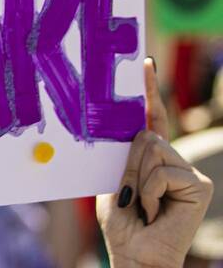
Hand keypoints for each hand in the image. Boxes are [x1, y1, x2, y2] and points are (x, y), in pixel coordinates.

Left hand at [98, 58, 212, 267]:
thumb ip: (123, 155)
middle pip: (145, 134)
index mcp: (151, 157)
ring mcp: (189, 172)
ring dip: (137, 179)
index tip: (146, 63)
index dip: (150, 90)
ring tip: (142, 205)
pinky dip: (147, 191)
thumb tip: (133, 128)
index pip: (152, 118)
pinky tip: (153, 211)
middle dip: (129, 163)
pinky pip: (160, 171)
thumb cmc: (122, 224)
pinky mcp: (199, 184)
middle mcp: (173, 159)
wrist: (135, 255)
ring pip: (152, 148)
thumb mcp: (114, 181)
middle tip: (130, 196)